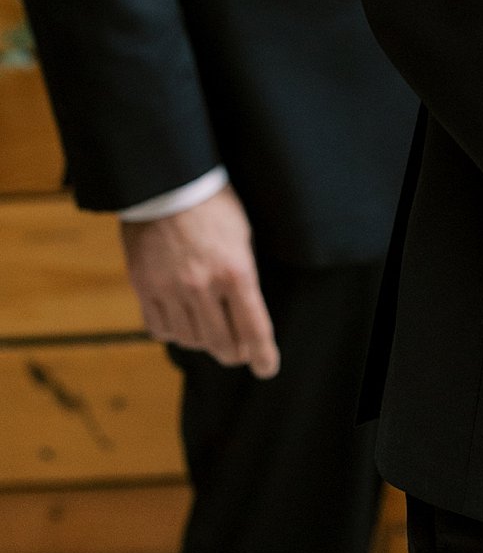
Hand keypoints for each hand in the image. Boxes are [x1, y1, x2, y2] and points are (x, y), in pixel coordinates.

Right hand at [119, 186, 279, 377]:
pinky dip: (174, 332)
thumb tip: (246, 312)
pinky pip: (161, 330)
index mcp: (236, 271)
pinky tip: (182, 321)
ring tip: (211, 330)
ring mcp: (170, 290)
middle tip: (239, 353)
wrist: (166, 183)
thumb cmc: (214, 204)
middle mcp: (203, 286)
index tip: (267, 369)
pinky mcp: (144, 289)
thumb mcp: (243, 234)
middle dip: (235, 353)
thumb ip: (244, 275)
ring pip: (191, 340)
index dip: (263, 355)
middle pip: (221, 344)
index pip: (254, 329)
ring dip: (204, 342)